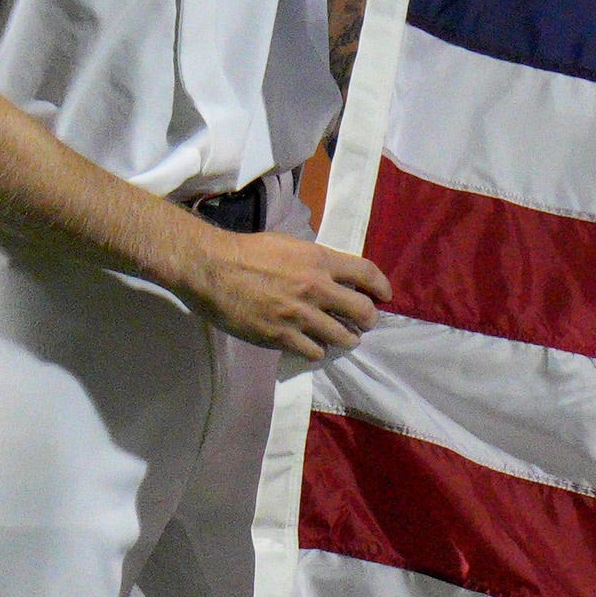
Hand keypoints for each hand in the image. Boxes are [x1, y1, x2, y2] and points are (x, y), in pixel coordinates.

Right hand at [182, 225, 390, 359]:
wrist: (211, 268)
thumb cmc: (246, 252)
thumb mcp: (288, 245)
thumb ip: (314, 260)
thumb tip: (334, 273)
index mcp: (318, 260)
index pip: (366, 273)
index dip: (381, 286)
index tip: (384, 295)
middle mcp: (315, 287)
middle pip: (362, 311)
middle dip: (368, 319)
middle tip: (363, 323)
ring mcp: (299, 315)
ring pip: (343, 336)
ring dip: (346, 338)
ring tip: (342, 338)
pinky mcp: (281, 336)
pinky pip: (314, 351)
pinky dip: (317, 350)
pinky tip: (311, 345)